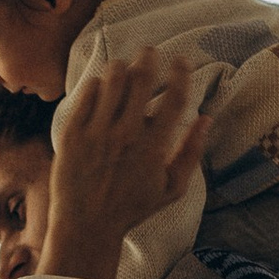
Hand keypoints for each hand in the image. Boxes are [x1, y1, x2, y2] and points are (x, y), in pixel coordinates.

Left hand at [41, 44, 205, 278]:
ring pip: (112, 80)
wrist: (86, 226)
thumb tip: (206, 118)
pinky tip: (102, 87)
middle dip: (149, 58)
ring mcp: (97, 133)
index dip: (181, 73)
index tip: (181, 61)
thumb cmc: (132, 209)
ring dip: (122, 67)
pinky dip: (97, 85)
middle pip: (142, 79)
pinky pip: (87, 94)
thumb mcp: (171, 189)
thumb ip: (191, 152)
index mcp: (154, 147)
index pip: (174, 97)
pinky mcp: (72, 134)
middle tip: (149, 52)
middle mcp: (126, 135)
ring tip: (124, 67)